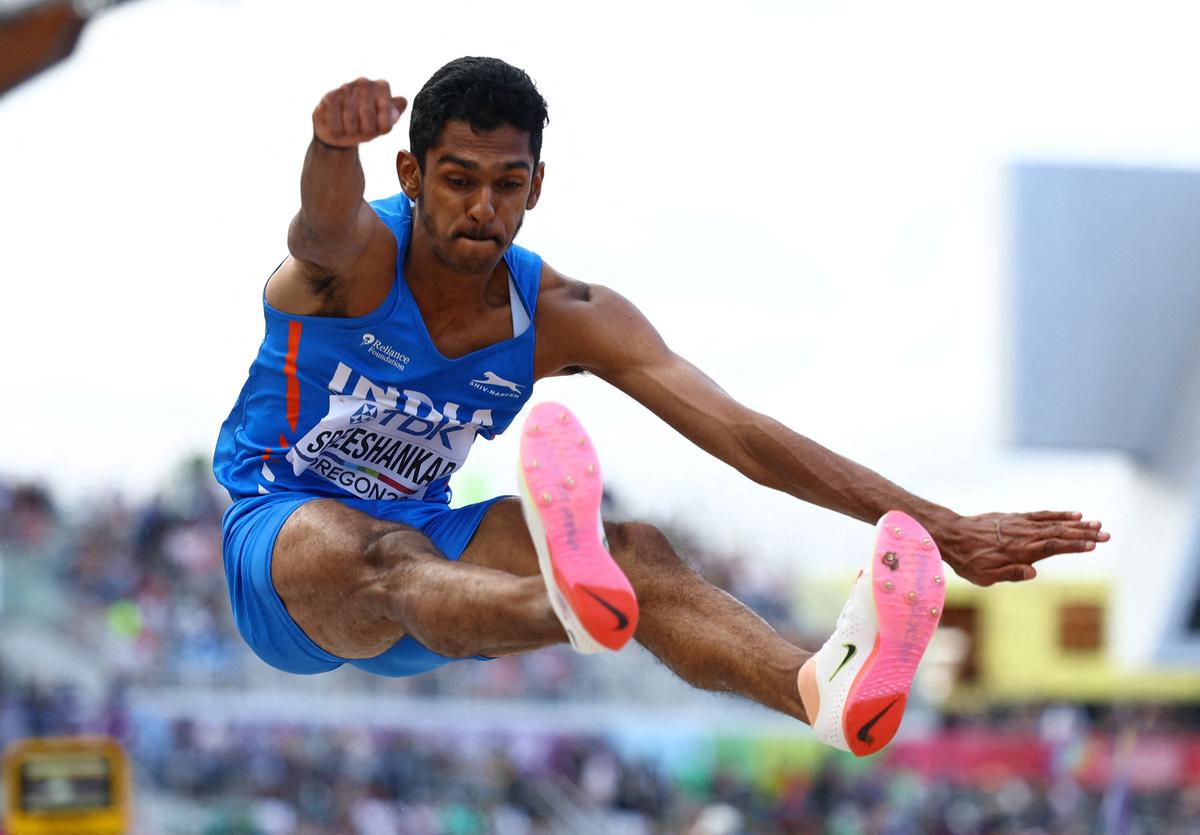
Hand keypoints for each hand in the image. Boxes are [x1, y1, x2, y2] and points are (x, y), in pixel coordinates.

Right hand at [312, 77, 406, 148]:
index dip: (381, 126)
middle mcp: (364, 82)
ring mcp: (346, 87)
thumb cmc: (366, 126)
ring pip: (350, 119)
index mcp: (382, 87)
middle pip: (368, 114)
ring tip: (349, 129)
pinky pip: (336, 121)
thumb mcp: (384, 123)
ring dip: (350, 131)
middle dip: (364, 129)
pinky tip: (337, 126)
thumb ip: (394, 113)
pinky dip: (337, 130)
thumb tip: (402, 101)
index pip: (387, 113)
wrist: (339, 130)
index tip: (377, 128)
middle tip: (361, 130)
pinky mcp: (330, 96)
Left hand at [932, 511, 1109, 585]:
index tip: (1093, 545)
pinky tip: (1074, 514)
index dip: (1074, 545)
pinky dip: (1058, 514)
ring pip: (1053, 522)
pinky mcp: (1015, 518)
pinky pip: (1041, 515)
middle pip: (1059, 533)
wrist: (952, 536)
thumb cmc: (968, 561)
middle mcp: (1023, 535)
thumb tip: (1032, 573)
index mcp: (1019, 551)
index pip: (1052, 547)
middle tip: (1107, 534)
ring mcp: (1020, 524)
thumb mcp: (984, 577)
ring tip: (1097, 523)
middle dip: (1084, 534)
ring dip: (1076, 523)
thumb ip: (1010, 574)